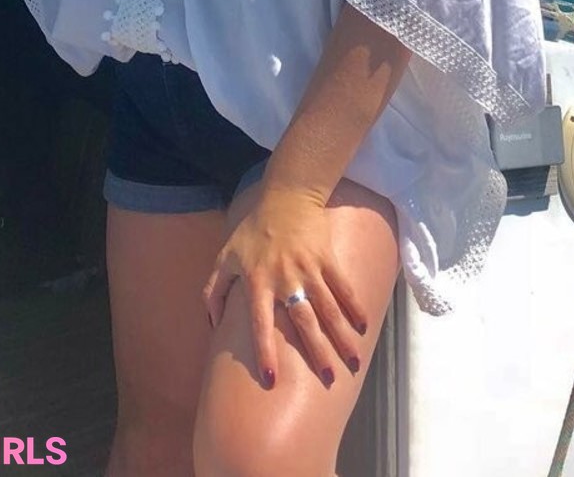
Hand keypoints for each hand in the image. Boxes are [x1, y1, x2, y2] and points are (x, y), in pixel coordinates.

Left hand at [202, 185, 367, 389]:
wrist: (287, 195)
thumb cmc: (254, 228)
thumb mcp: (226, 256)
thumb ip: (214, 290)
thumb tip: (210, 324)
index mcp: (258, 282)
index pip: (260, 324)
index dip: (264, 351)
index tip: (271, 379)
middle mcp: (284, 278)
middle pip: (303, 321)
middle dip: (317, 351)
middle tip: (328, 379)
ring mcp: (309, 268)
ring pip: (328, 308)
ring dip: (341, 336)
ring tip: (352, 362)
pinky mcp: (327, 258)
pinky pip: (342, 286)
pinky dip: (354, 306)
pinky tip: (363, 326)